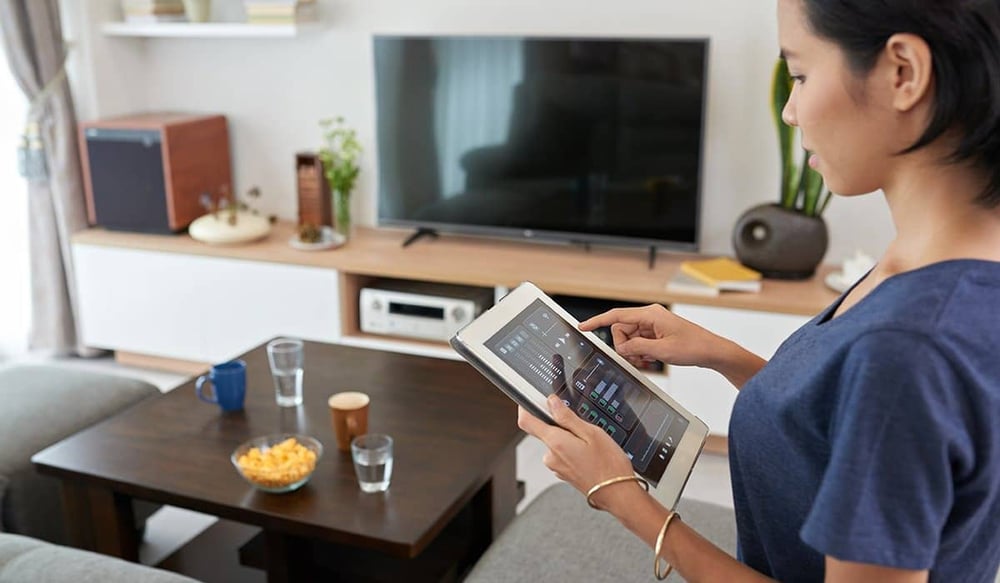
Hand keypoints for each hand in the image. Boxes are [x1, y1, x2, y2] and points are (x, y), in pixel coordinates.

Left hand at [518, 395, 635, 509]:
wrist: (618, 494)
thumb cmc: (609, 466)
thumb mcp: (591, 433)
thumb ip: (567, 417)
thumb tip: (552, 402)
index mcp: (555, 443)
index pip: (526, 422)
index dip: (525, 408)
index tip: (530, 399)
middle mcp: (551, 457)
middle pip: (544, 431)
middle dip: (560, 425)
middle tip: (582, 426)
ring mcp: (556, 467)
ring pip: (556, 443)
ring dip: (569, 439)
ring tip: (590, 444)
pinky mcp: (563, 473)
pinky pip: (563, 455)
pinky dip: (573, 450)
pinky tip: (589, 454)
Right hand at [579, 304, 721, 368]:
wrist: (711, 351)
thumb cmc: (693, 346)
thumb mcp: (662, 351)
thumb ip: (637, 348)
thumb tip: (622, 348)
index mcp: (650, 314)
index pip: (616, 316)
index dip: (597, 322)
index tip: (584, 327)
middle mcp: (649, 317)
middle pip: (621, 330)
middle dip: (624, 346)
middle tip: (638, 357)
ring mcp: (652, 325)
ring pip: (629, 339)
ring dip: (634, 351)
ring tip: (649, 360)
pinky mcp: (656, 333)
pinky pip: (638, 342)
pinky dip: (641, 352)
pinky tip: (651, 359)